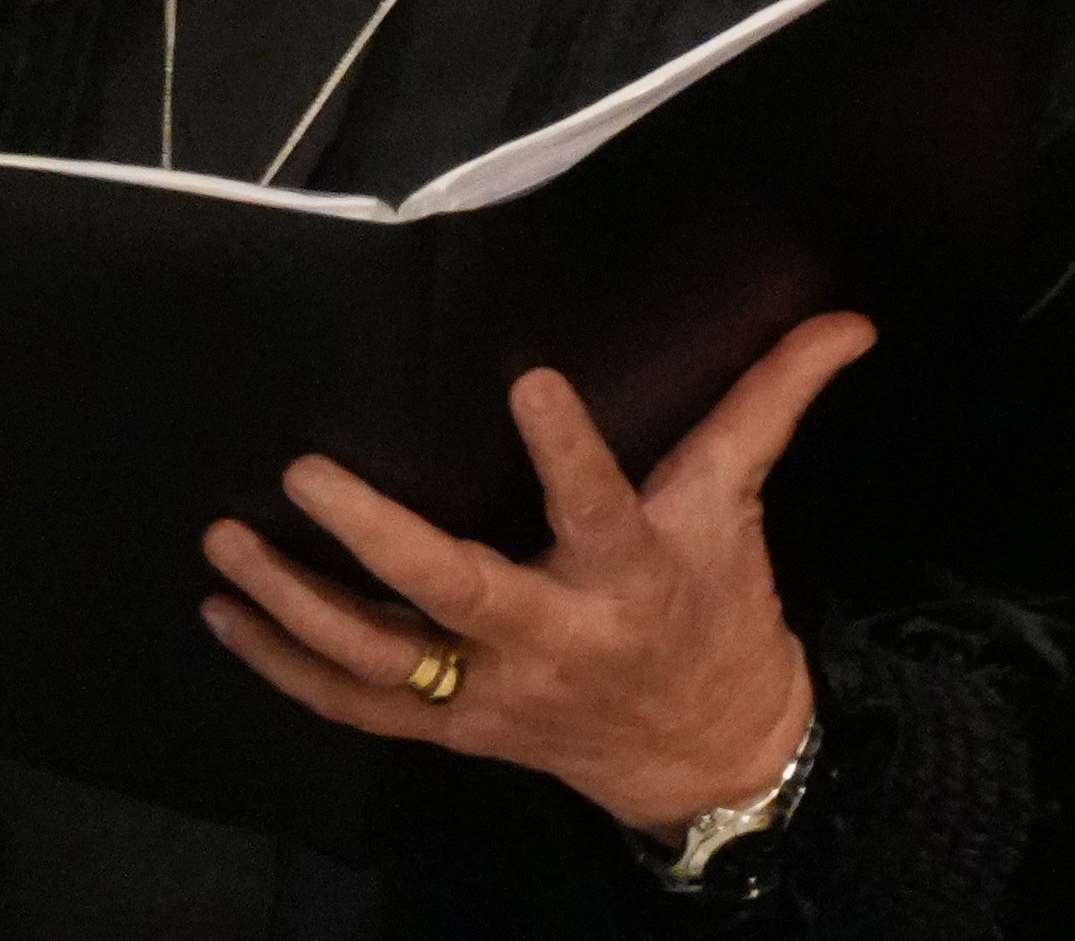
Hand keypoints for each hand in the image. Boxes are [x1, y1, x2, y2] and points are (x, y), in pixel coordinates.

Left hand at [200, 314, 854, 834]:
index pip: (599, 507)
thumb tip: (847, 322)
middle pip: (453, 591)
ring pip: (377, 654)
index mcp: (631, 576)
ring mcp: (492, 693)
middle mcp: (554, 638)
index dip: (568, 450)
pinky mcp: (453, 728)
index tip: (530, 382)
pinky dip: (282, 665)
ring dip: (296, 601)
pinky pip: (352, 705)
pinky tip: (227, 616)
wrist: (706, 751)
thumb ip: (775, 404)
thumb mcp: (740, 506)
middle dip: (374, 536)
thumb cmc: (718, 610)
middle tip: (306, 472)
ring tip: (228, 539)